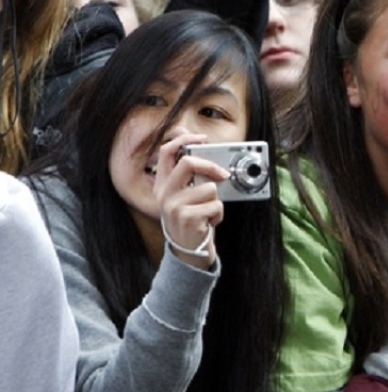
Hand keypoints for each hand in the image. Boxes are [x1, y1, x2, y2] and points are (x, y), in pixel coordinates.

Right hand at [153, 133, 229, 268]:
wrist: (189, 252)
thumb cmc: (192, 221)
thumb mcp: (184, 197)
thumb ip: (190, 177)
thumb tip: (206, 152)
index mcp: (162, 185)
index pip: (165, 152)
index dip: (183, 139)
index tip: (201, 139)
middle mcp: (164, 194)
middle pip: (188, 162)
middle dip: (210, 166)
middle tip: (222, 174)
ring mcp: (174, 206)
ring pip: (209, 188)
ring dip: (216, 200)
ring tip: (208, 212)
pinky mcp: (187, 218)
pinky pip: (215, 205)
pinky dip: (219, 214)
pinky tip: (209, 223)